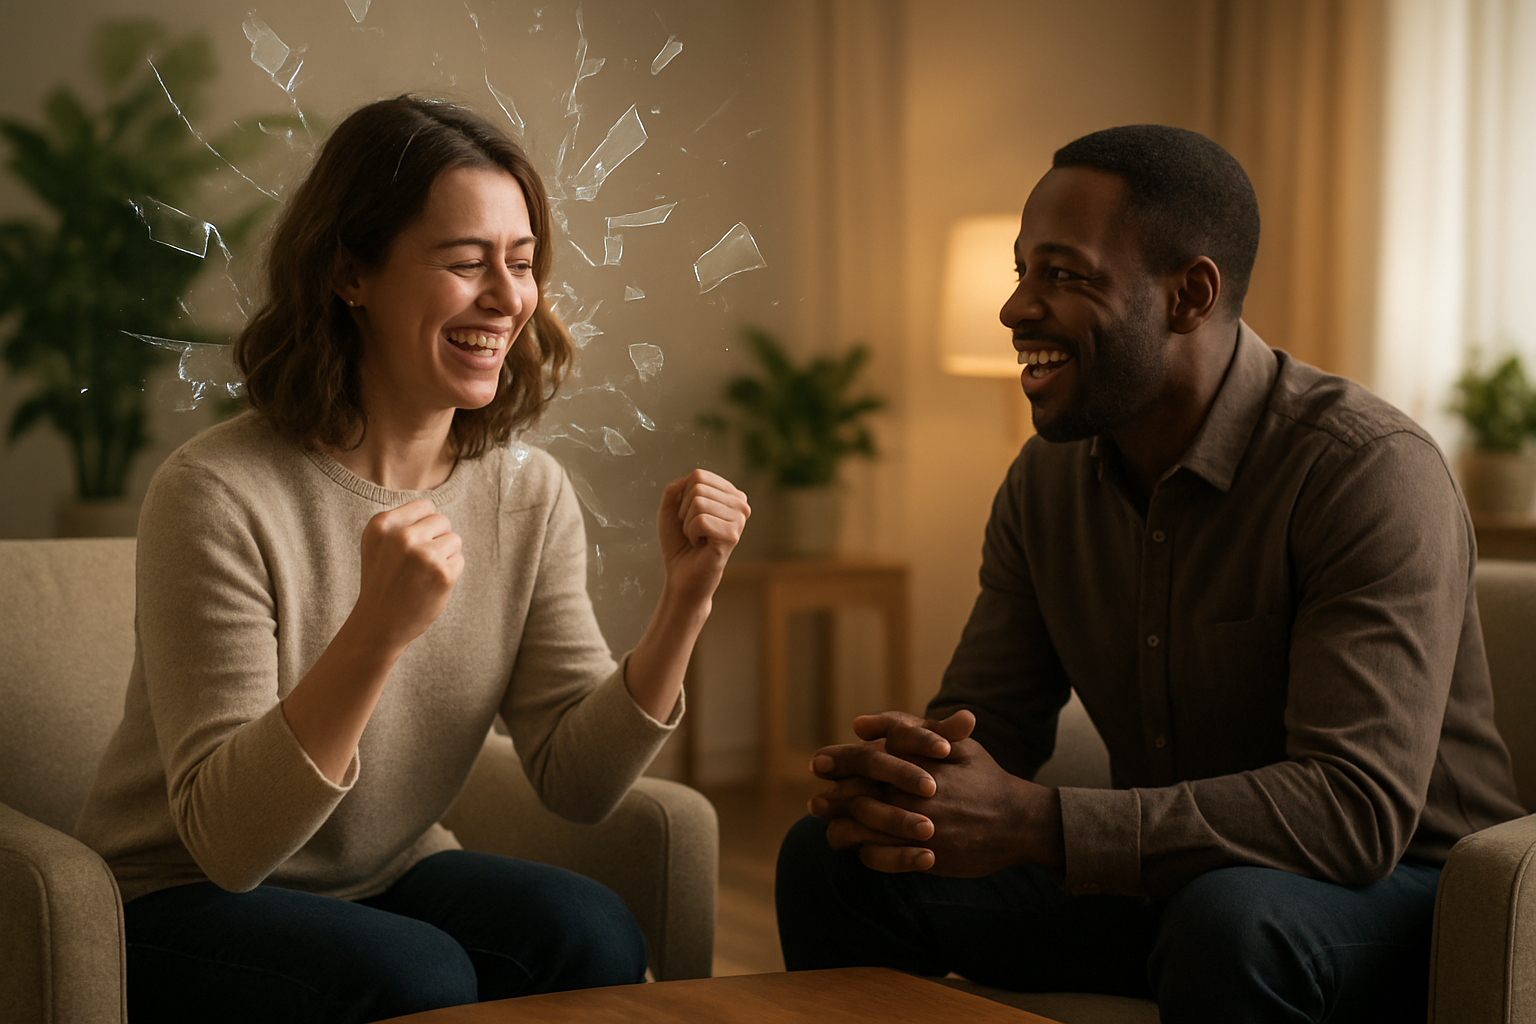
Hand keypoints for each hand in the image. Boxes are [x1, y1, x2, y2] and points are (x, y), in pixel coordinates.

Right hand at [350, 499, 463, 653]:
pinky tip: (430, 585)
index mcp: (382, 525)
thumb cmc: (382, 580)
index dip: (424, 526)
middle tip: (418, 563)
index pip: (425, 506)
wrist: (378, 624)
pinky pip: (459, 560)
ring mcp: (423, 555)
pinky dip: (449, 572)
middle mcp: (402, 537)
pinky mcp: (442, 574)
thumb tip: (434, 509)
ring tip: (422, 574)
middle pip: (442, 520)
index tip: (411, 546)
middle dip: (436, 539)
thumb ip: (401, 522)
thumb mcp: (377, 544)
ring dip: (444, 556)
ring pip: (454, 539)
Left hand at [657, 469, 749, 603]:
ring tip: (697, 538)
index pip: (699, 476)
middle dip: (684, 510)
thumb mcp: (670, 509)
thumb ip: (675, 489)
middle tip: (692, 530)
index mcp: (730, 493)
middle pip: (698, 487)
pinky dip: (691, 534)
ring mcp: (739, 520)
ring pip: (698, 503)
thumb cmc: (679, 542)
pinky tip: (700, 545)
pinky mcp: (732, 536)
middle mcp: (740, 504)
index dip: (683, 497)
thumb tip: (687, 479)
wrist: (681, 574)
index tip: (689, 516)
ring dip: (687, 524)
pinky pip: (700, 521)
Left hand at [812, 710, 1064, 875]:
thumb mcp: (951, 743)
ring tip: (832, 828)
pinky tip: (862, 848)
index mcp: (915, 762)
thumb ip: (905, 728)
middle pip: (854, 794)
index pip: (862, 758)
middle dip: (831, 799)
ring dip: (840, 828)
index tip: (818, 764)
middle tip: (817, 803)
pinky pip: (878, 858)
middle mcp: (911, 793)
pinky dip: (865, 852)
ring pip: (860, 829)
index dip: (836, 761)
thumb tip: (860, 723)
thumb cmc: (982, 777)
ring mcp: (916, 827)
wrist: (1018, 822)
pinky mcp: (923, 856)